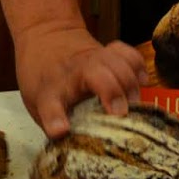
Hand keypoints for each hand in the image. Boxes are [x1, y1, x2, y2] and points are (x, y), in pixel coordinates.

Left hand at [14, 20, 145, 137]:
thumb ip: (53, 123)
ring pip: (117, 63)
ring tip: (132, 102)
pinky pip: (128, 54)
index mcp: (50, 91)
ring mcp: (92, 59)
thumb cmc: (43, 79)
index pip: (48, 105)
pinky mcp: (109, 53)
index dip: (55, 119)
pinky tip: (140, 82)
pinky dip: (138, 68)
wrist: (44, 39)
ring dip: (129, 83)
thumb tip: (67, 140)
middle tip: (118, 113)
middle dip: (112, 92)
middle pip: (95, 74)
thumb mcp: (38, 103)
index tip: (61, 129)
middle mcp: (73, 73)